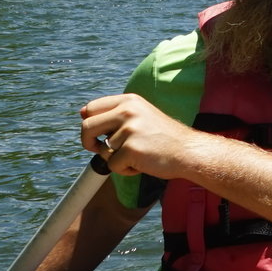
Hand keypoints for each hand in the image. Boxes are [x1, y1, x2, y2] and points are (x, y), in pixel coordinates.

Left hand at [80, 91, 200, 180]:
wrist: (189, 151)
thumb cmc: (164, 137)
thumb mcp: (141, 115)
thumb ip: (115, 113)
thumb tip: (82, 113)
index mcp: (129, 100)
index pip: (91, 107)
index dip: (88, 124)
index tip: (96, 135)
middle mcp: (128, 111)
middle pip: (87, 126)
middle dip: (88, 142)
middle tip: (102, 150)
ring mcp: (130, 130)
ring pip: (102, 150)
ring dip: (115, 159)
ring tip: (137, 156)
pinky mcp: (132, 149)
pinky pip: (113, 165)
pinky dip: (125, 170)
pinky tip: (142, 164)